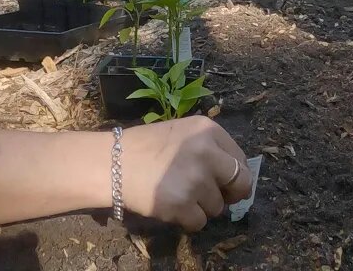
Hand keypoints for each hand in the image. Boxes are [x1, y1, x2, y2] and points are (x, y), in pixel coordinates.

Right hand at [119, 116, 253, 231]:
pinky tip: (171, 207)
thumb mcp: (181, 133)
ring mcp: (195, 180)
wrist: (111, 163)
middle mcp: (207, 152)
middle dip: (230, 195)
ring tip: (178, 195)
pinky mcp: (182, 204)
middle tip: (213, 197)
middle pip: (240, 184)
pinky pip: (199, 222)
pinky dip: (187, 220)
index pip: (240, 160)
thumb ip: (210, 148)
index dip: (234, 175)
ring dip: (202, 207)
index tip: (224, 183)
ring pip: (217, 207)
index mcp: (207, 130)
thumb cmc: (145, 147)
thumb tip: (234, 178)